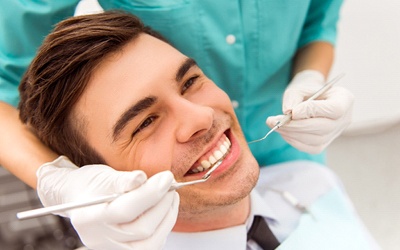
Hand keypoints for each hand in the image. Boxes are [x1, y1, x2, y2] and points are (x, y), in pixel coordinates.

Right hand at [37, 156, 178, 249]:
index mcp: (88, 218)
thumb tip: (141, 178)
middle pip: (140, 230)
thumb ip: (122, 180)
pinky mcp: (124, 249)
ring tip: (171, 196)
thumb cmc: (90, 184)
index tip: (167, 178)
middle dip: (162, 204)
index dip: (150, 194)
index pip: (124, 210)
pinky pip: (150, 245)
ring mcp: (111, 247)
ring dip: (167, 217)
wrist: (79, 197)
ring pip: (150, 243)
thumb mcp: (102, 176)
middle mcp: (98, 239)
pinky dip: (163, 227)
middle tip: (170, 184)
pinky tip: (165, 209)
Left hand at [266, 70, 353, 153]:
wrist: (310, 99)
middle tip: (277, 121)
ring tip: (275, 124)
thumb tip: (288, 112)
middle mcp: (344, 119)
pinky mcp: (324, 144)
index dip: (313, 111)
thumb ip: (293, 97)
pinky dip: (294, 141)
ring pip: (316, 140)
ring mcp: (336, 133)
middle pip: (325, 127)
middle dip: (298, 126)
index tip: (293, 111)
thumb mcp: (299, 88)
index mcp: (344, 99)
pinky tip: (283, 131)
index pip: (334, 109)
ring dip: (292, 134)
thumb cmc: (306, 91)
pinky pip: (310, 147)